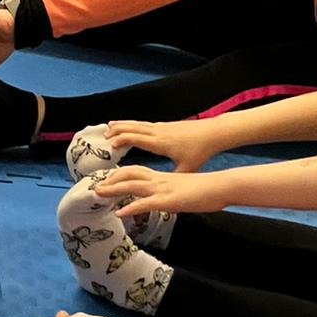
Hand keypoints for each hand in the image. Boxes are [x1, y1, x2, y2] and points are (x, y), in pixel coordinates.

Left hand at [92, 164, 228, 216]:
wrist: (220, 186)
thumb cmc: (205, 189)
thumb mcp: (182, 189)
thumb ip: (169, 193)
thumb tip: (163, 200)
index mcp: (162, 177)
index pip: (136, 171)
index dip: (120, 174)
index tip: (107, 179)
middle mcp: (158, 180)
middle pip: (129, 174)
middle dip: (111, 179)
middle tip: (96, 186)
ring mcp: (162, 189)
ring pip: (132, 185)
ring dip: (113, 189)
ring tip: (98, 194)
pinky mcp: (168, 200)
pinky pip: (145, 203)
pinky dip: (131, 207)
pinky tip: (119, 213)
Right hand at [103, 117, 227, 174]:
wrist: (213, 133)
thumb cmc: (200, 150)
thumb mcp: (187, 168)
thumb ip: (172, 178)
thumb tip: (164, 192)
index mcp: (161, 143)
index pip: (136, 138)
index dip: (122, 140)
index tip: (110, 144)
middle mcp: (159, 132)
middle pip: (133, 128)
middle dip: (117, 131)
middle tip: (103, 136)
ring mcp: (162, 127)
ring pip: (137, 124)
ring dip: (122, 125)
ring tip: (110, 126)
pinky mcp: (166, 126)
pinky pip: (143, 124)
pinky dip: (132, 124)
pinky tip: (130, 126)